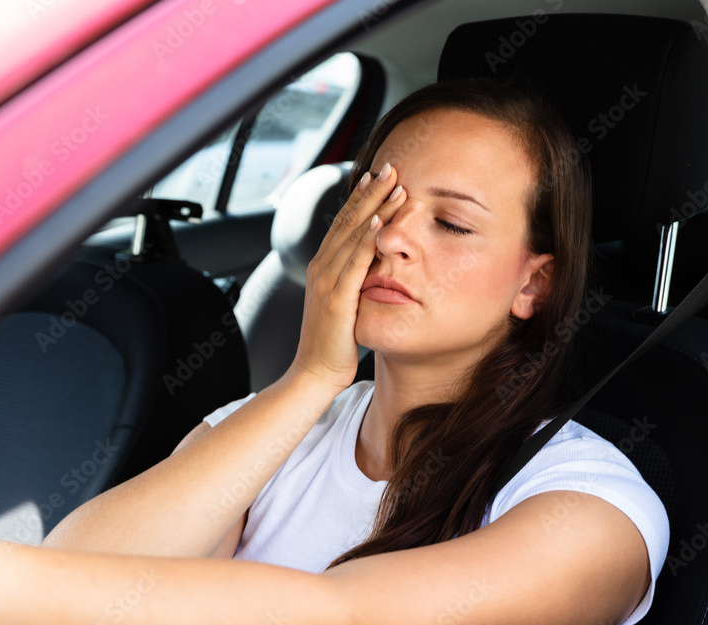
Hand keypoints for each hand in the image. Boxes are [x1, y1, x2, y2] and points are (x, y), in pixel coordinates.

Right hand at [289, 163, 406, 391]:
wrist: (313, 373)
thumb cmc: (332, 344)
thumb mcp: (344, 305)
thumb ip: (354, 283)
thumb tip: (372, 268)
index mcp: (323, 268)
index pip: (343, 224)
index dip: (360, 198)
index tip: (377, 177)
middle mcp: (322, 268)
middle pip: (347, 220)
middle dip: (369, 192)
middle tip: (389, 168)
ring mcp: (327, 282)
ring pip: (352, 235)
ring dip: (374, 207)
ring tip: (394, 185)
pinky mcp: (337, 298)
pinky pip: (355, 263)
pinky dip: (368, 239)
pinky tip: (381, 221)